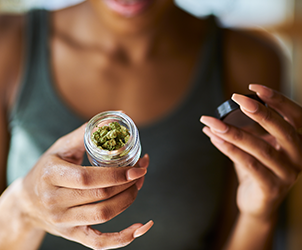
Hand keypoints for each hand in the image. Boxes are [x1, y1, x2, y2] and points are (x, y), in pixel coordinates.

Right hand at [19, 124, 152, 248]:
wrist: (27, 202)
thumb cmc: (49, 168)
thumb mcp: (61, 147)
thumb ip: (88, 132)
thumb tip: (119, 115)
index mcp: (51, 176)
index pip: (87, 178)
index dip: (116, 174)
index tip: (137, 167)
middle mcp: (54, 202)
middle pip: (100, 196)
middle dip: (128, 184)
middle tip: (141, 172)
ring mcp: (63, 222)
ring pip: (103, 215)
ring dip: (128, 200)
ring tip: (137, 186)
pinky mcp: (72, 235)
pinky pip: (99, 243)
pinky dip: (122, 239)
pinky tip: (140, 228)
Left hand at [200, 84, 301, 220]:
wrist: (257, 204)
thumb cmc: (257, 168)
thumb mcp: (255, 145)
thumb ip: (243, 129)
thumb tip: (213, 117)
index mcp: (300, 142)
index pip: (296, 115)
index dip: (278, 99)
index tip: (254, 87)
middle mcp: (299, 157)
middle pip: (284, 129)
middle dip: (259, 111)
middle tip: (236, 97)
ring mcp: (288, 175)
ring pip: (261, 148)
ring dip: (234, 132)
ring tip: (212, 122)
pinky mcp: (272, 188)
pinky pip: (250, 165)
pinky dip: (230, 150)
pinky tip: (214, 139)